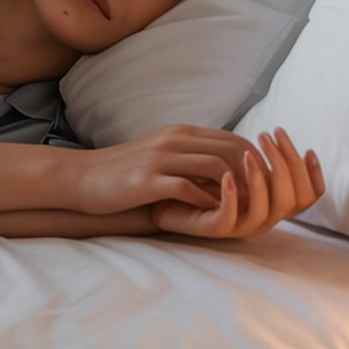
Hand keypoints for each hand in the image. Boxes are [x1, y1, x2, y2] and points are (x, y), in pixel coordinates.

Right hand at [73, 123, 260, 218]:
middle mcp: (174, 139)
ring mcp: (161, 158)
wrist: (84, 177)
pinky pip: (187, 188)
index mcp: (181, 133)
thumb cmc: (127, 172)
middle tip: (262, 202)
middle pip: (231, 151)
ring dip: (235, 191)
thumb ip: (192, 155)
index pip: (234, 140)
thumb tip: (229, 169)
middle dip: (253, 177)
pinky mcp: (147, 180)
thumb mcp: (164, 153)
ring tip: (241, 211)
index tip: (264, 186)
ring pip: (215, 167)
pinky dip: (205, 203)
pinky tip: (210, 216)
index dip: (255, 163)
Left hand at [149, 126, 323, 239]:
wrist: (165, 194)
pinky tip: (226, 175)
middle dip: (285, 164)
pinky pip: (231, 218)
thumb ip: (257, 158)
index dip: (313, 175)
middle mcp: (263, 217)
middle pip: (292, 198)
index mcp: (272, 203)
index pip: (308, 196)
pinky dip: (232, 196)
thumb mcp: (236, 165)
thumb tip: (278, 138)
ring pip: (266, 209)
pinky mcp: (215, 228)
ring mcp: (240, 225)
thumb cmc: (202, 177)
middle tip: (268, 136)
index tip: (307, 148)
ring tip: (248, 153)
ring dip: (260, 178)